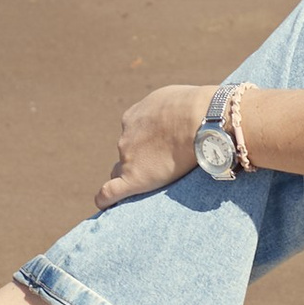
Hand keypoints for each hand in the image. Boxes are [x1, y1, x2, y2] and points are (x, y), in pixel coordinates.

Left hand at [94, 84, 211, 206]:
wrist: (199, 120)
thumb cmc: (194, 107)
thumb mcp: (174, 99)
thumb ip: (167, 111)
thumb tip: (177, 116)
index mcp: (133, 118)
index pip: (131, 137)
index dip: (142, 146)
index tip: (155, 152)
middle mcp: (126, 138)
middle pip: (125, 155)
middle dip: (137, 161)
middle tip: (158, 168)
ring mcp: (127, 158)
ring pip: (121, 172)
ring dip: (132, 176)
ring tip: (148, 187)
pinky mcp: (133, 178)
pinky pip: (110, 192)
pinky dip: (106, 199)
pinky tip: (104, 204)